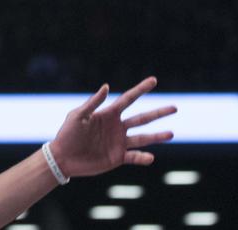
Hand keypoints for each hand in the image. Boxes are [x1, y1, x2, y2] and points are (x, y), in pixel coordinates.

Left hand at [47, 76, 175, 177]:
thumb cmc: (67, 134)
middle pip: (142, 118)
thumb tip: (106, 86)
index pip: (129, 99)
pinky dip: (143, 158)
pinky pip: (134, 157)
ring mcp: (119, 142)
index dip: (141, 89)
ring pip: (143, 137)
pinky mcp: (117, 157)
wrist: (63, 158)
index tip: (154, 80)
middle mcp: (117, 127)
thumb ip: (93, 103)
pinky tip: (151, 157)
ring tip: (171, 133)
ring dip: (157, 136)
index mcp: (108, 114)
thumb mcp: (78, 116)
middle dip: (158, 113)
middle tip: (175, 107)